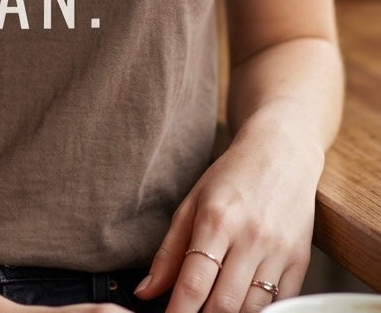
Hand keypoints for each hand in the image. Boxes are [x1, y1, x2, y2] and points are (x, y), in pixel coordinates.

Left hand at [133, 121, 323, 312]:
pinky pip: (282, 304)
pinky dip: (261, 312)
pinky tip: (244, 307)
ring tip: (214, 310)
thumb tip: (147, 290)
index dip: (178, 312)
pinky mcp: (301, 260)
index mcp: (217, 219)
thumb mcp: (192, 202)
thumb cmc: (232, 176)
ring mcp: (278, 251)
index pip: (193, 283)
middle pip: (224, 305)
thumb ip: (169, 250)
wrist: (282, 152)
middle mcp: (250, 237)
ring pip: (252, 309)